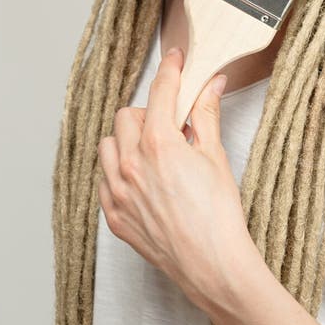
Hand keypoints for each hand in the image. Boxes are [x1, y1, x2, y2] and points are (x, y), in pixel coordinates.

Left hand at [97, 46, 251, 308]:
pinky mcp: (114, 216)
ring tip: (153, 151)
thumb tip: (212, 83)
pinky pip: (105, 179)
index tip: (174, 60)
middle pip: (126, 115)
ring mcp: (118, 192)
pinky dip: (119, 171)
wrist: (213, 265)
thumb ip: (206, 115)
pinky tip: (143, 178)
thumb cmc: (219, 215)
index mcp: (159, 144)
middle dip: (148, 112)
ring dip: (127, 139)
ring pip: (109, 144)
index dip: (169, 70)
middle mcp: (131, 164)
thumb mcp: (216, 156)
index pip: (159, 91)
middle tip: (170, 124)